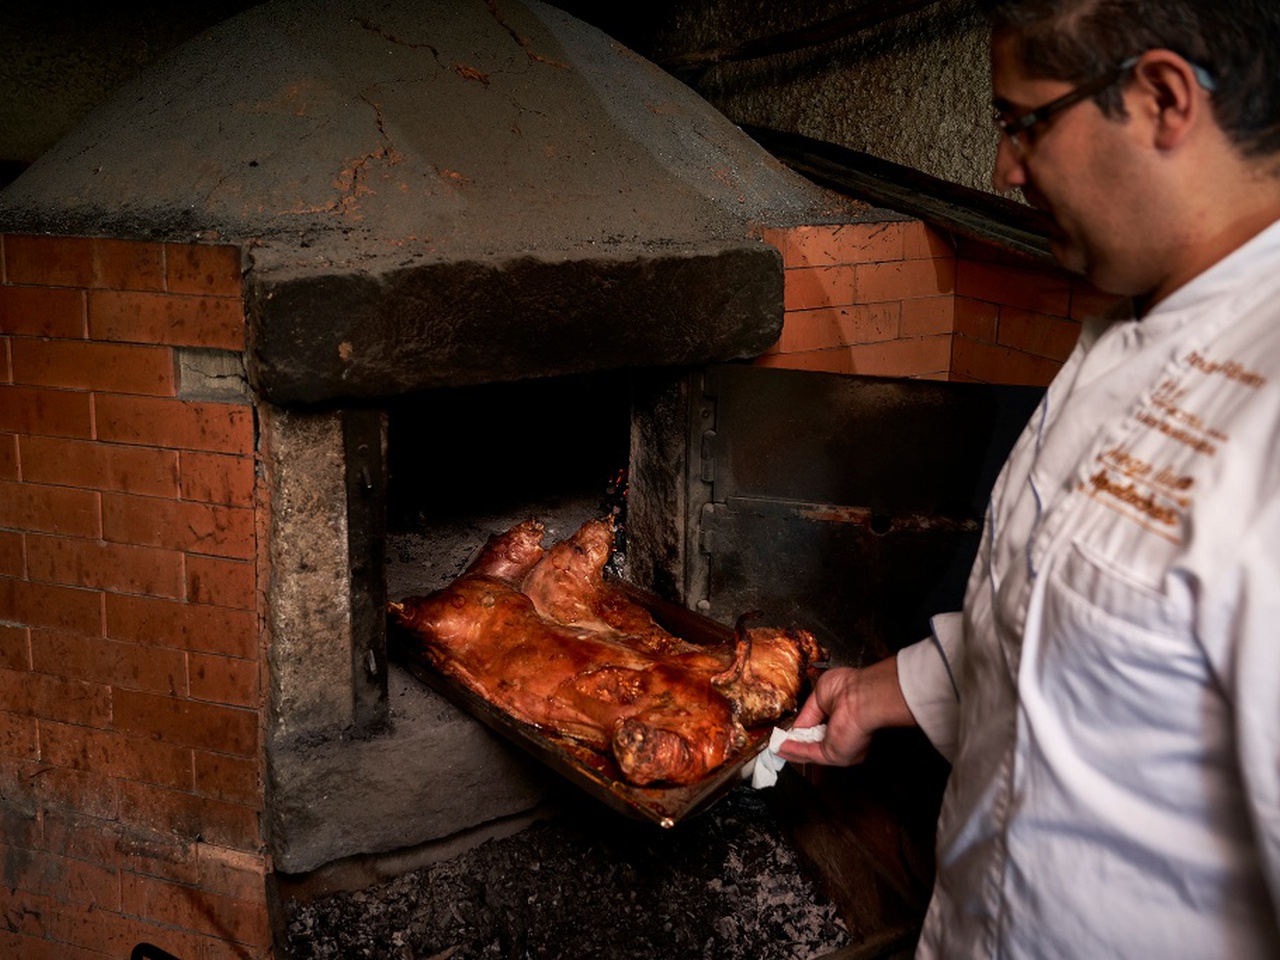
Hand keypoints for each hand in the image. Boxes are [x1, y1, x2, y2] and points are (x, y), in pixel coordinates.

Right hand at [776, 656, 912, 765]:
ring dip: (792, 749)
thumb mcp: (821, 694)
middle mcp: (843, 737)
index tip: (790, 731)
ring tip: (776, 747)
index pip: (821, 728)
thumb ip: (809, 713)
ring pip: (810, 752)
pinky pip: (808, 754)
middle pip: (815, 744)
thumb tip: (797, 726)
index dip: (804, 730)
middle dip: (797, 744)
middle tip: (780, 743)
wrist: (862, 697)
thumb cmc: (850, 688)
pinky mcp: (832, 754)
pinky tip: (780, 747)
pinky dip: (792, 750)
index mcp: (844, 720)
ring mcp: (839, 747)